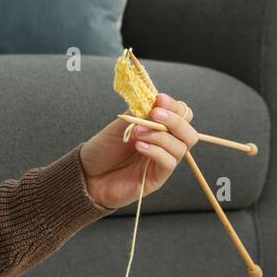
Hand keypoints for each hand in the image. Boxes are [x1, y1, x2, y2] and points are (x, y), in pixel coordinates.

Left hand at [79, 92, 197, 209]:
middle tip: (155, 114)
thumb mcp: (120, 125)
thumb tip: (153, 99)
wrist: (88, 174)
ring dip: (160, 135)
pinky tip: (139, 146)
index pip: (182, 116)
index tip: (159, 99)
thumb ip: (138, 113)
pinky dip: (156, 151)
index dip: (174, 106)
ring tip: (137, 132)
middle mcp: (165, 145)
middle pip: (188, 133)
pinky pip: (168, 163)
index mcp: (159, 129)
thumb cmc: (104, 149)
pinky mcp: (157, 177)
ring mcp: (162, 162)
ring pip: (181, 147)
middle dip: (175, 120)